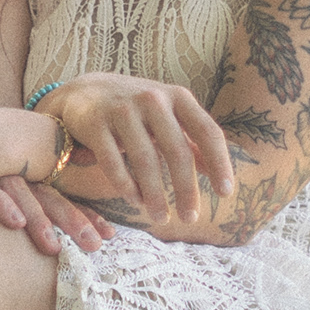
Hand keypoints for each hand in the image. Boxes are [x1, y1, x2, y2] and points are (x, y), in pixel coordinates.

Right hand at [0, 175, 111, 255]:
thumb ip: (17, 226)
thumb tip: (47, 255)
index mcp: (19, 180)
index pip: (59, 197)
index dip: (84, 214)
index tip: (110, 236)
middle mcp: (6, 174)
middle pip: (49, 195)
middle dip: (76, 219)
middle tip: (99, 245)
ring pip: (23, 193)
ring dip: (41, 219)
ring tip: (56, 249)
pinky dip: (0, 204)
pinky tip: (15, 224)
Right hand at [37, 73, 233, 224]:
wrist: (85, 92)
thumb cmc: (135, 109)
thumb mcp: (167, 116)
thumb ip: (190, 139)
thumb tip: (215, 171)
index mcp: (178, 97)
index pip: (207, 132)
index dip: (219, 163)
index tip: (225, 193)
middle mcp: (153, 99)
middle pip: (177, 150)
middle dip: (185, 188)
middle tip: (190, 218)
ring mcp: (122, 109)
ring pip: (145, 159)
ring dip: (155, 194)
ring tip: (161, 217)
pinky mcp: (95, 123)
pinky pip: (113, 161)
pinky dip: (126, 185)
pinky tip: (135, 201)